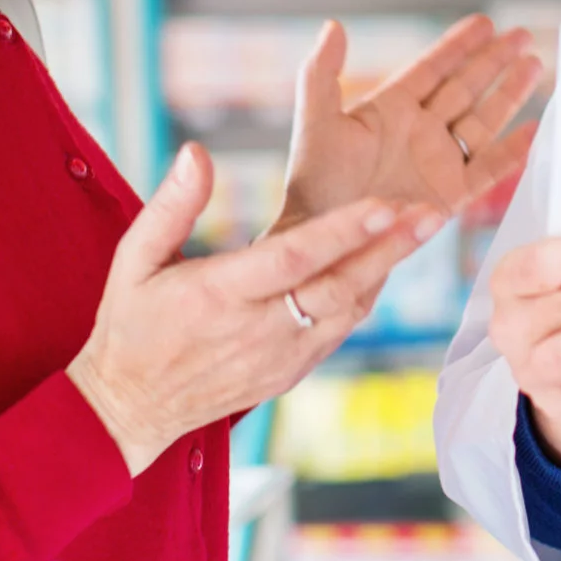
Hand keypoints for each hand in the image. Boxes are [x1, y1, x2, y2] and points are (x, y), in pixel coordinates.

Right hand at [68, 144, 445, 473]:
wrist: (129, 408)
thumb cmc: (130, 325)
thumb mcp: (133, 261)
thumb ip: (171, 206)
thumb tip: (197, 152)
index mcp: (219, 295)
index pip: (293, 258)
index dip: (343, 232)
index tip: (385, 205)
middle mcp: (257, 330)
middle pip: (337, 285)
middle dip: (389, 248)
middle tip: (430, 212)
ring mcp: (278, 358)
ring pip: (347, 311)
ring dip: (387, 270)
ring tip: (421, 229)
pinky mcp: (288, 374)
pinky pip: (337, 332)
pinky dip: (365, 298)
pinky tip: (386, 266)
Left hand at [276, 14, 542, 232]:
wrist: (326, 239)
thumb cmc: (315, 183)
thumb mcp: (316, 122)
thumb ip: (321, 73)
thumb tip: (333, 26)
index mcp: (390, 109)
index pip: (432, 68)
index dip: (459, 45)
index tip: (485, 22)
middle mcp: (420, 131)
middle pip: (466, 87)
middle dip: (494, 61)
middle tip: (521, 34)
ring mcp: (438, 162)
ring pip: (484, 120)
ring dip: (509, 94)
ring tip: (534, 65)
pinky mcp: (451, 195)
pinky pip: (489, 168)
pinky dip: (512, 151)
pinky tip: (534, 130)